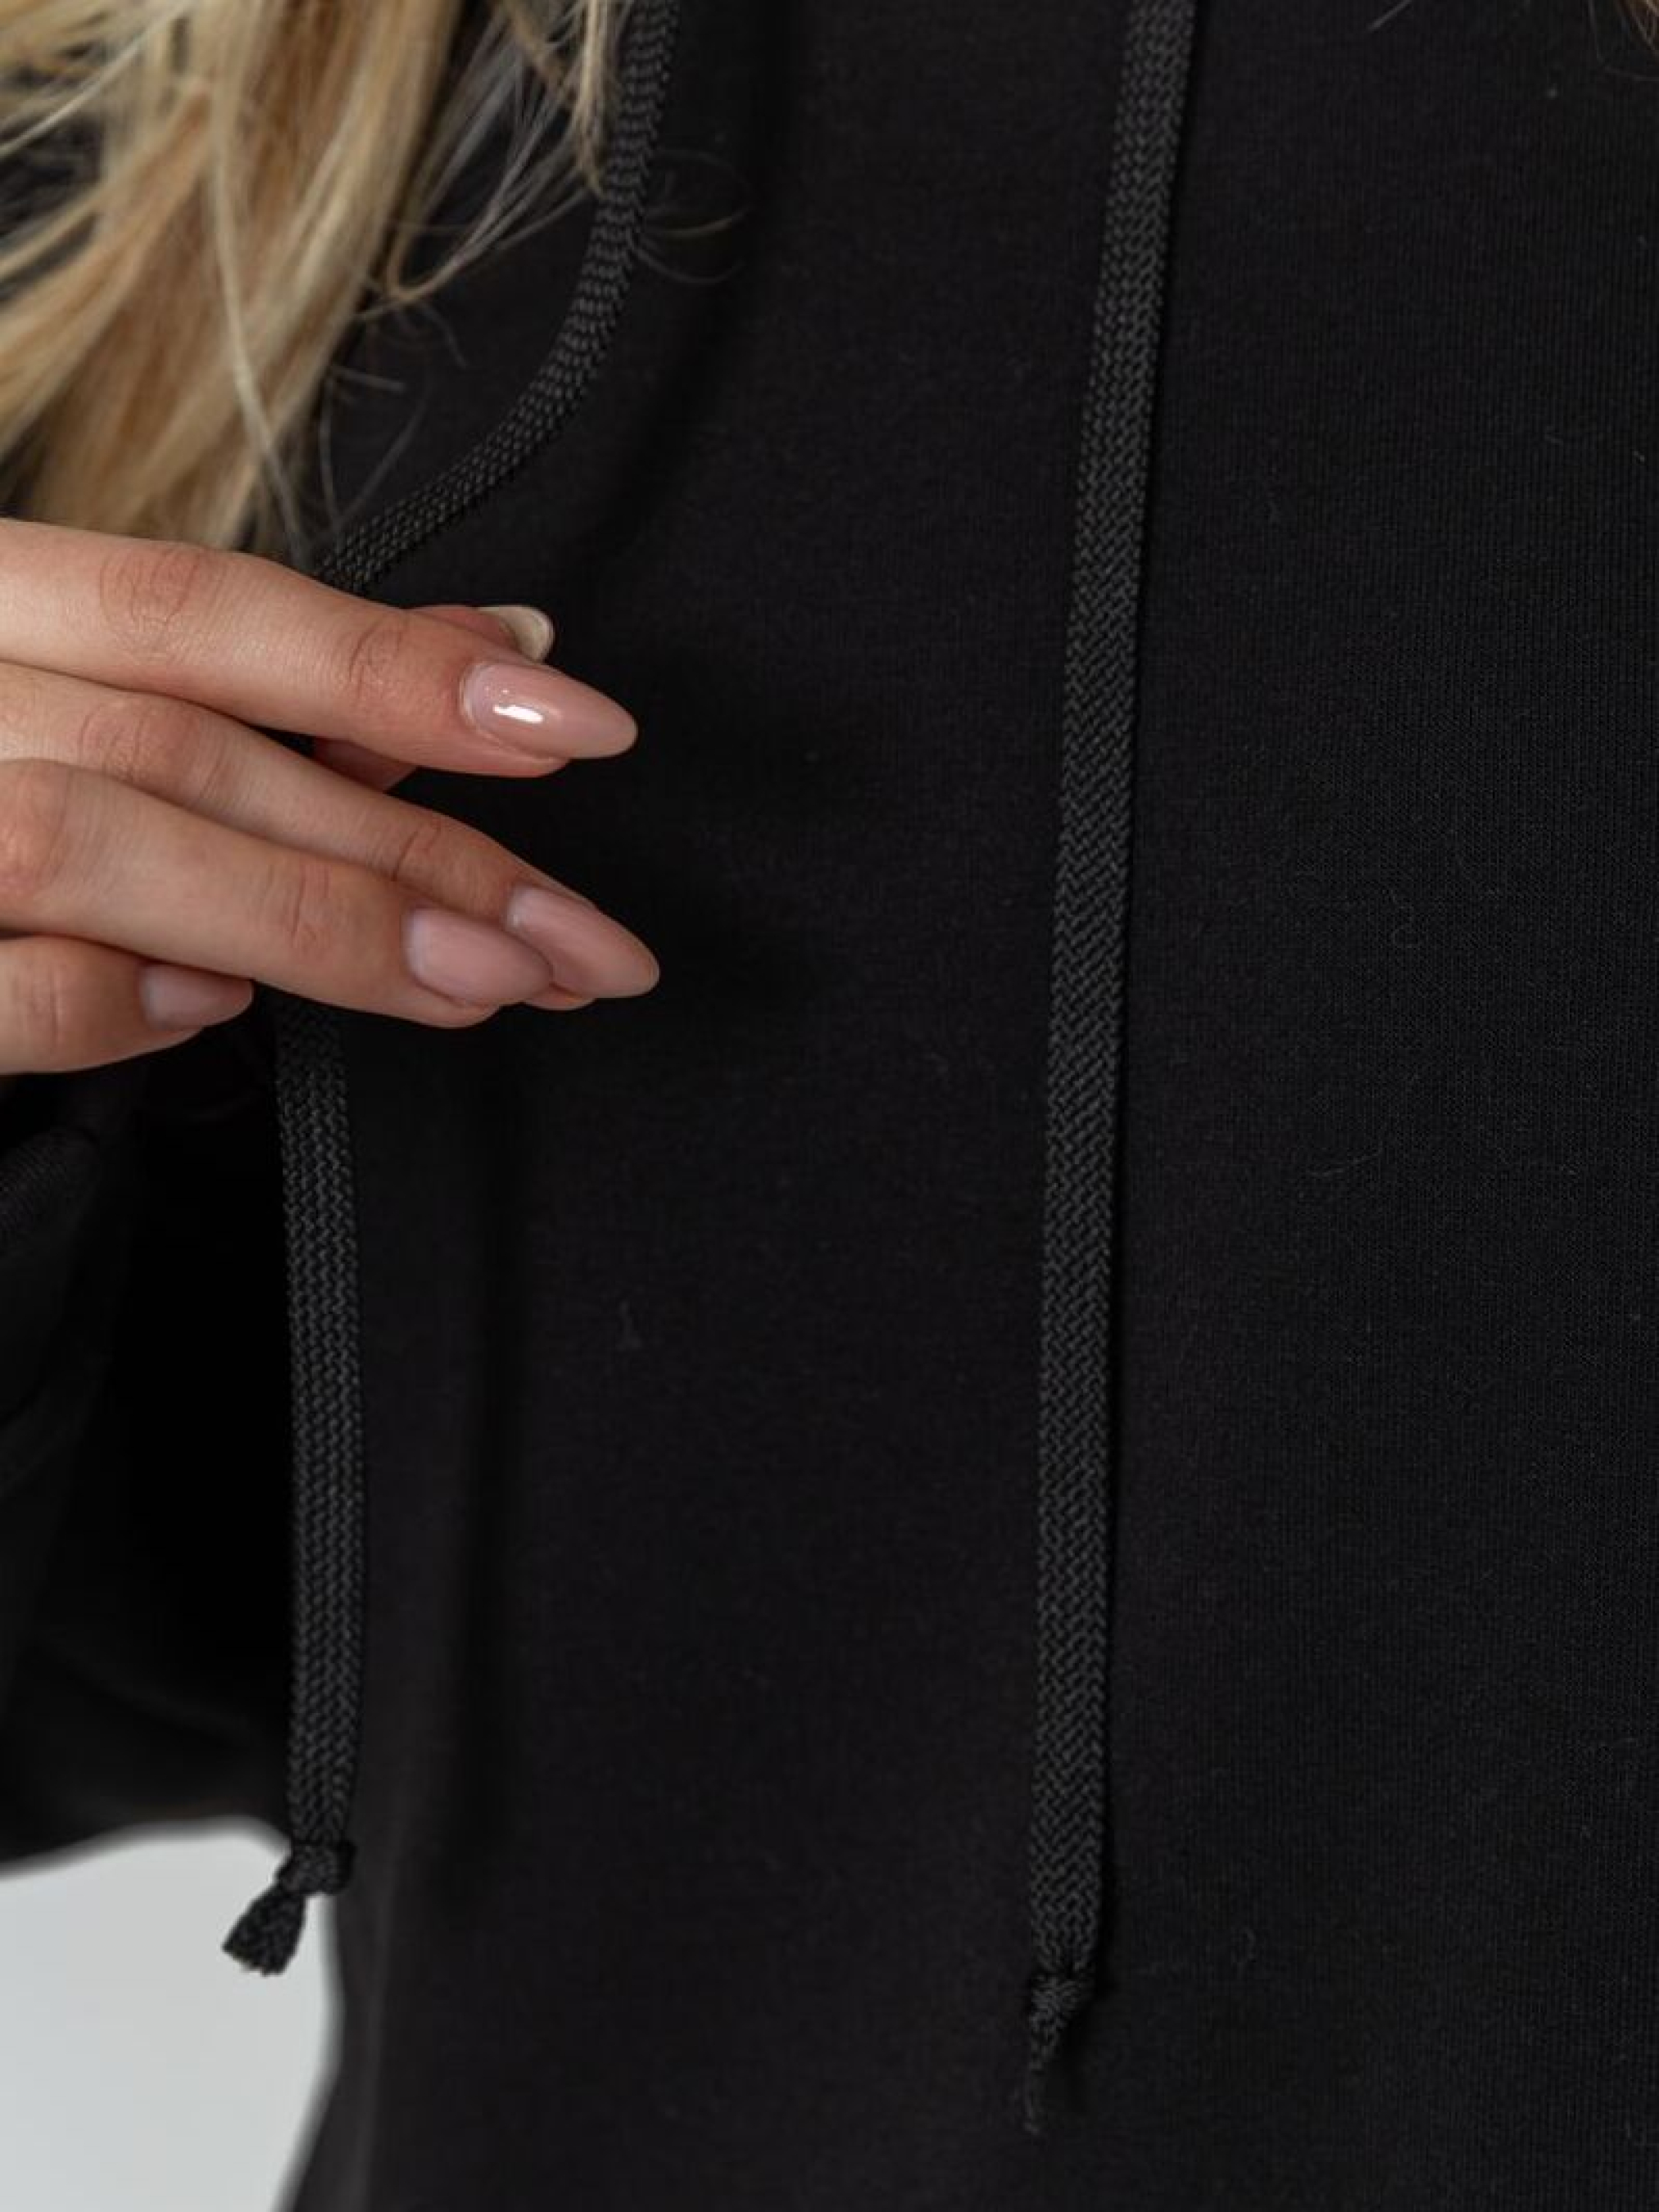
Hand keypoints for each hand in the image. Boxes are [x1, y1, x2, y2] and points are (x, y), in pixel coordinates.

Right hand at [0, 520, 658, 1076]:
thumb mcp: (59, 670)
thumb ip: (250, 673)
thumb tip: (493, 649)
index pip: (205, 607)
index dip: (396, 664)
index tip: (574, 720)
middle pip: (189, 744)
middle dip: (415, 848)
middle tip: (584, 938)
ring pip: (99, 845)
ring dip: (315, 926)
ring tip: (483, 986)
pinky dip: (110, 1003)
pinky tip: (222, 1016)